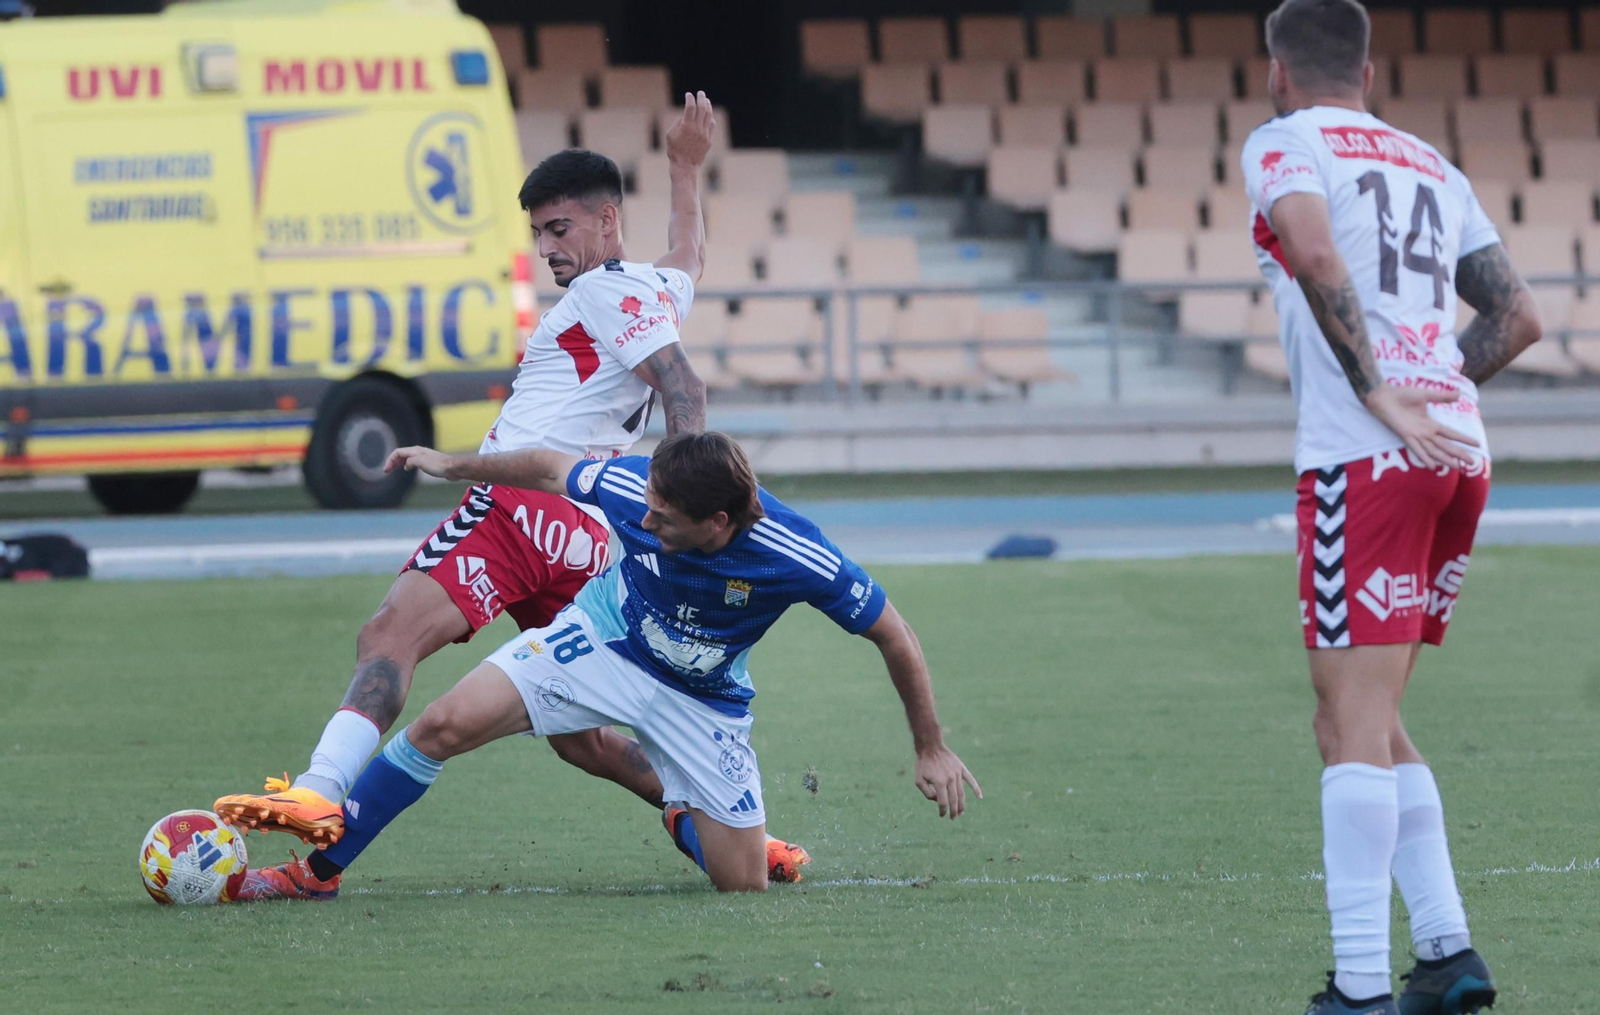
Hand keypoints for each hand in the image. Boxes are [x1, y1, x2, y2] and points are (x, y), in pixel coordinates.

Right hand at [384, 445, 455, 478]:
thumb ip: (410, 462)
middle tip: (386, 470)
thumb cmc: (438, 465)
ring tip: (393, 469)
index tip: (386, 469)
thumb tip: (406, 466)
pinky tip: (406, 468)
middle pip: (401, 454)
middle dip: (392, 461)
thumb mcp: (421, 462)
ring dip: (398, 462)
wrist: (453, 468)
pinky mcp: (427, 462)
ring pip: (406, 458)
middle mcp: (418, 452)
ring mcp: (423, 457)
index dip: (390, 460)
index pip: (398, 452)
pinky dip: (406, 464)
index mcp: (415, 451)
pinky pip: (412, 461)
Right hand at [665, 90, 713, 168]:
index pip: (690, 107)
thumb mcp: (670, 135)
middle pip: (702, 108)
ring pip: (709, 116)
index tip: (688, 94)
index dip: (690, 98)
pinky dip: (711, 118)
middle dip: (701, 98)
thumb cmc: (674, 150)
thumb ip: (678, 123)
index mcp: (686, 126)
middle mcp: (697, 129)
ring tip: (706, 101)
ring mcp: (705, 135)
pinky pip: (712, 126)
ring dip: (707, 106)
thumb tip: (685, 116)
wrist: (685, 166)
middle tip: (700, 93)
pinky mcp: (709, 141)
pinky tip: (709, 115)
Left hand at [914, 745, 982, 819]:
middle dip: (954, 811)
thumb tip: (937, 800)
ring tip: (961, 813)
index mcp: (939, 782)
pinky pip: (971, 780)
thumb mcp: (919, 780)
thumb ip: (927, 793)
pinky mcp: (961, 768)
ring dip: (962, 805)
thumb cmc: (923, 764)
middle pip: (954, 800)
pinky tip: (980, 797)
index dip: (943, 811)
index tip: (942, 815)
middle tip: (953, 818)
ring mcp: (957, 774)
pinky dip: (976, 789)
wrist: (931, 747)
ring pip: (962, 793)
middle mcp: (950, 779)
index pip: (943, 802)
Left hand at [1362, 383, 1480, 469]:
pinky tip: (1432, 466)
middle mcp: (1425, 433)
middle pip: (1445, 445)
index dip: (1463, 439)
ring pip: (1434, 450)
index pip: (1451, 434)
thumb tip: (1459, 394)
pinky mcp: (1405, 435)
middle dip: (1459, 453)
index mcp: (1430, 424)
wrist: (1384, 396)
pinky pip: (1416, 448)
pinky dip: (1424, 457)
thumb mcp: (1426, 395)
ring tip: (1457, 466)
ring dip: (1445, 458)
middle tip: (1472, 462)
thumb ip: (1442, 396)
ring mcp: (1415, 435)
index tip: (1477, 444)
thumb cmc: (1402, 395)